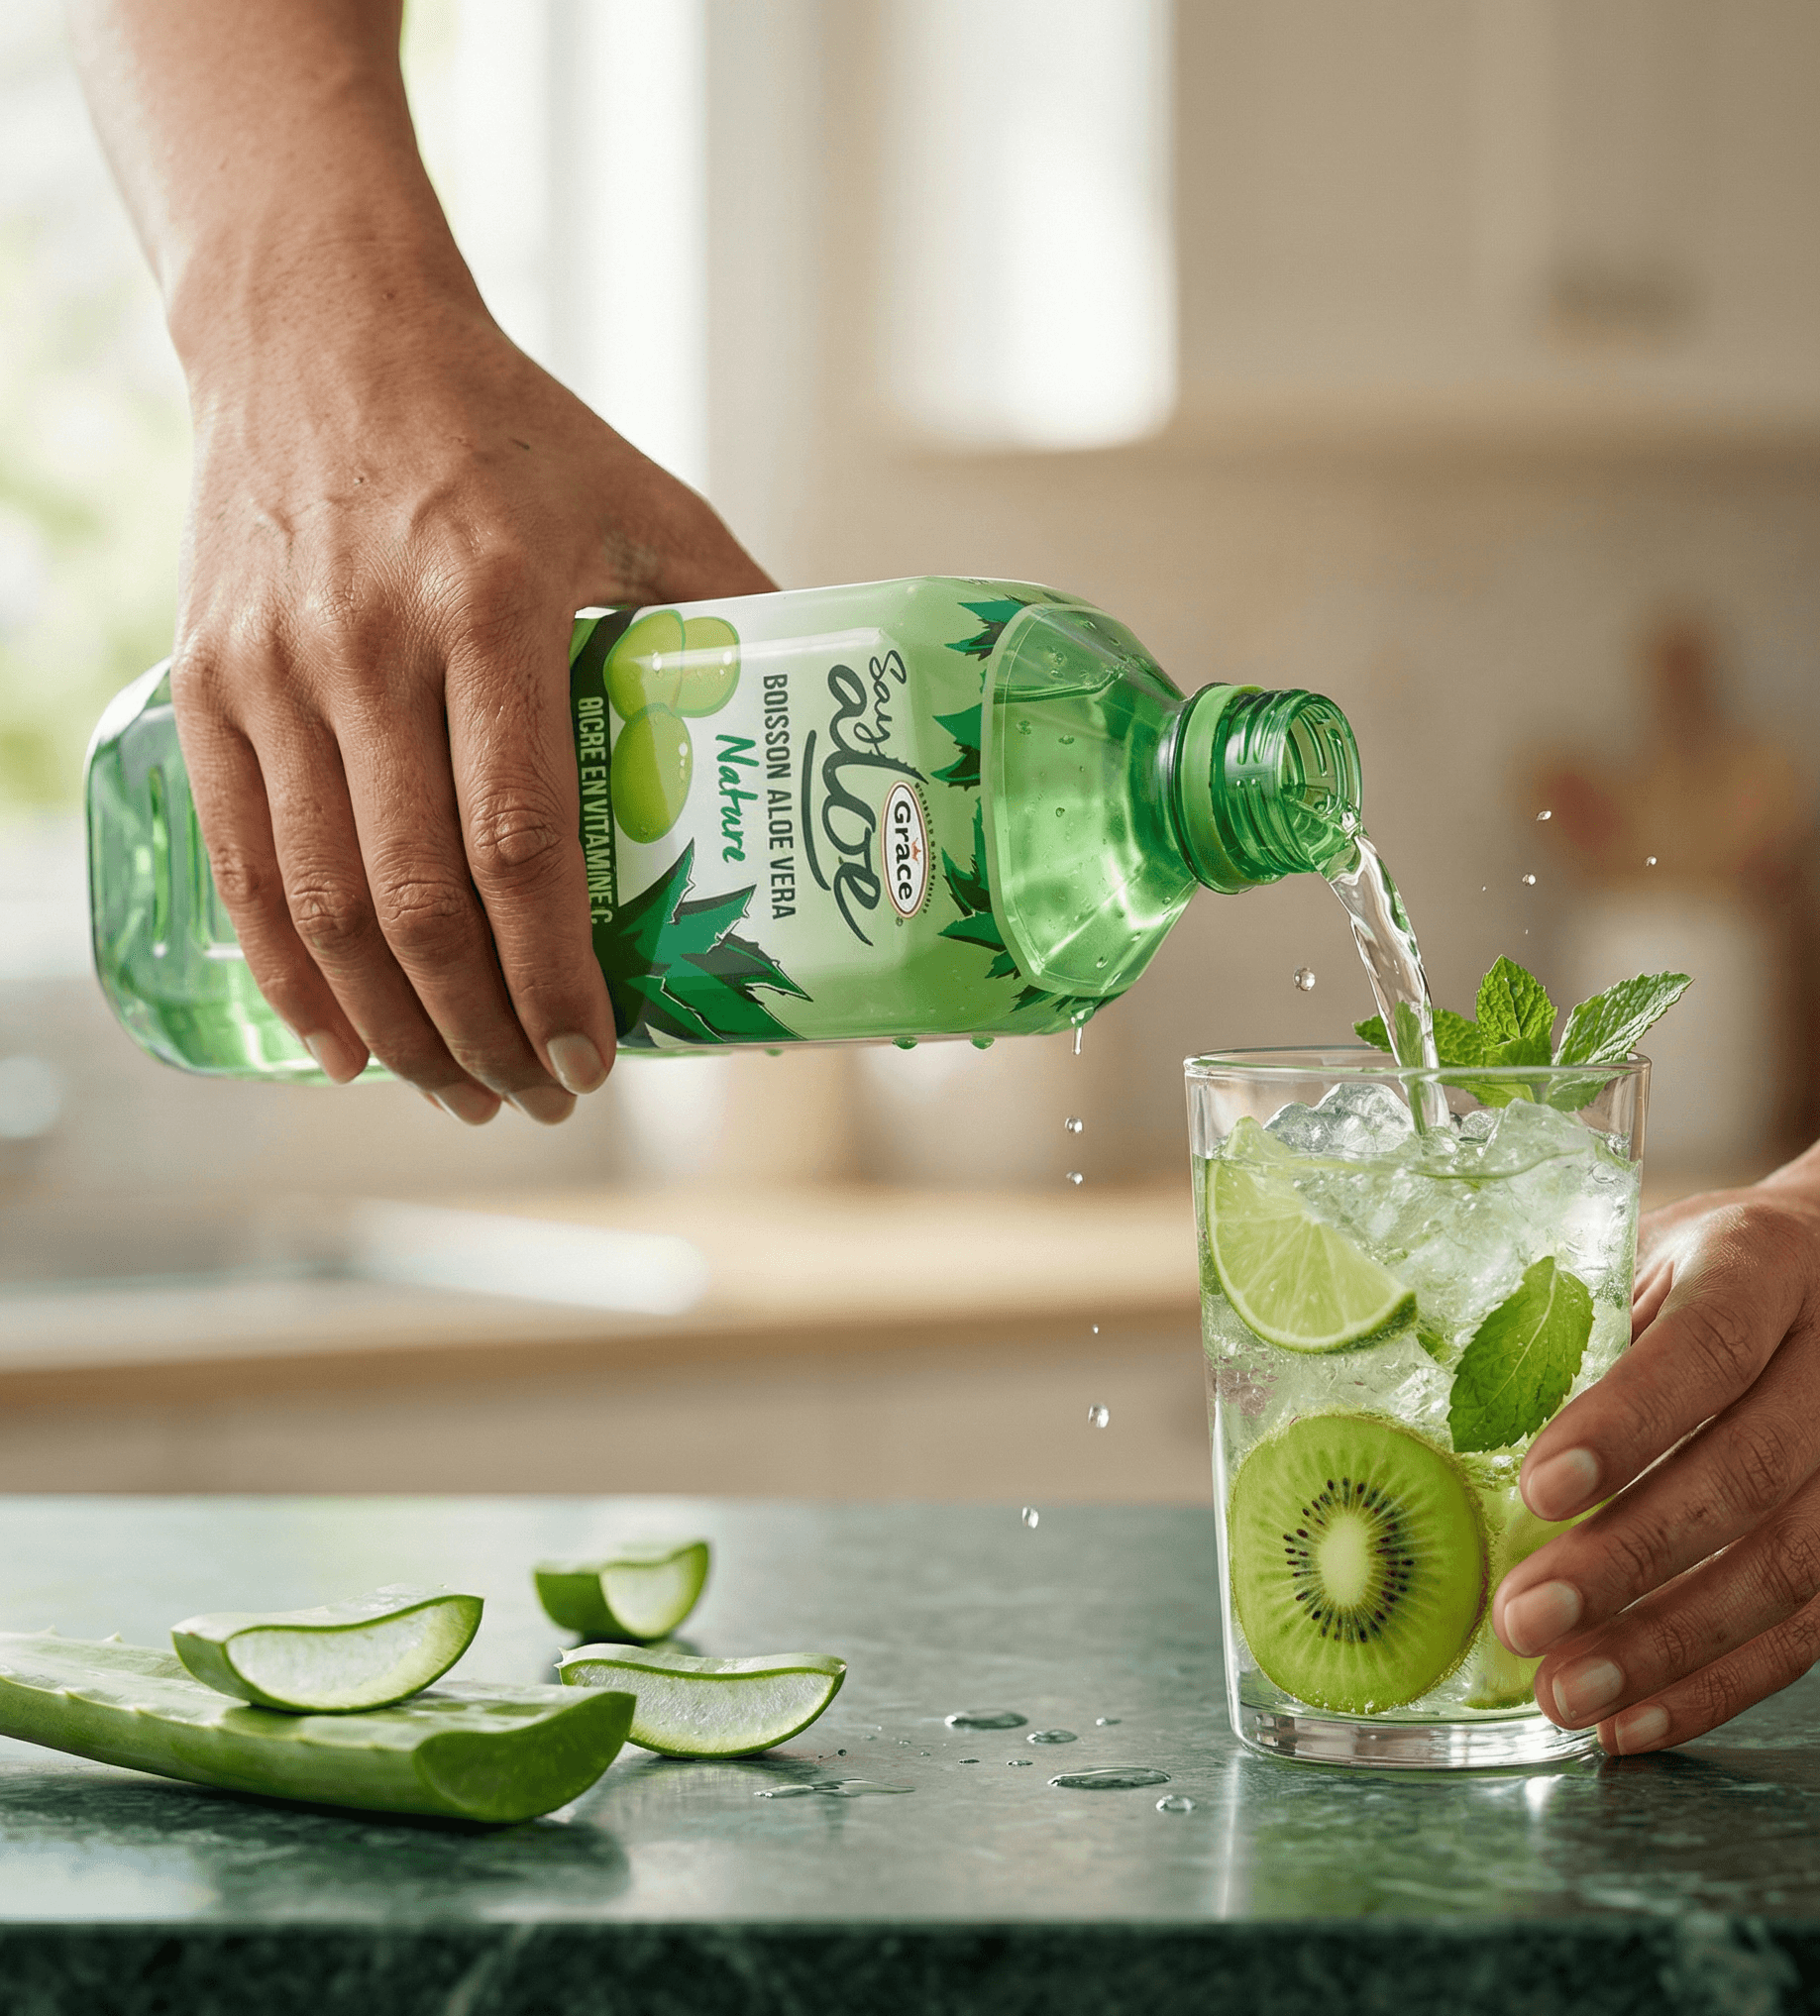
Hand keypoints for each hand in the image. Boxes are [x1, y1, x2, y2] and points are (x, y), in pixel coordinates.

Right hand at [172, 293, 771, 1121]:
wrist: (319, 333)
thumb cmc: (507, 428)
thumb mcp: (643, 499)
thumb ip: (734, 607)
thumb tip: (833, 726)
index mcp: (492, 605)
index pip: (521, 842)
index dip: (555, 974)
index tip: (596, 1057)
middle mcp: (370, 646)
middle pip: (420, 900)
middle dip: (484, 1030)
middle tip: (540, 1097)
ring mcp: (272, 670)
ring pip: (325, 903)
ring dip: (394, 1026)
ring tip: (458, 1089)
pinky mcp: (206, 684)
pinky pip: (242, 861)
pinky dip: (287, 974)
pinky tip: (341, 1045)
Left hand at [1488, 1179, 1819, 1754]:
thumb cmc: (1730, 1265)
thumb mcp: (1659, 1246)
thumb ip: (1576, 1310)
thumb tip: (1459, 1403)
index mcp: (1768, 1272)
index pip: (1705, 1350)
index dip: (1624, 1424)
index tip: (1536, 1487)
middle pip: (1745, 1477)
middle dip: (1625, 1560)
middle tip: (1523, 1616)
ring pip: (1783, 1571)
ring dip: (1666, 1646)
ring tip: (1564, 1692)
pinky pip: (1809, 1634)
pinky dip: (1718, 1687)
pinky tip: (1632, 1721)